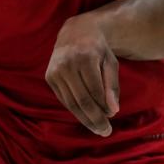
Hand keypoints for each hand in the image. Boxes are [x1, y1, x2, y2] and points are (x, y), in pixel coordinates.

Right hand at [45, 13, 119, 136]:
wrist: (75, 32)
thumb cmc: (98, 49)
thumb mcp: (110, 62)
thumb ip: (112, 85)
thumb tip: (113, 111)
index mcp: (85, 58)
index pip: (95, 91)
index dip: (104, 107)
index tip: (112, 117)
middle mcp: (67, 64)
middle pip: (82, 100)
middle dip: (95, 118)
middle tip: (106, 132)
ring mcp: (56, 70)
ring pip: (71, 103)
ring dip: (85, 119)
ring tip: (97, 129)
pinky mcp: (49, 76)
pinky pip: (63, 99)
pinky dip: (75, 110)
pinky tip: (85, 117)